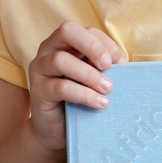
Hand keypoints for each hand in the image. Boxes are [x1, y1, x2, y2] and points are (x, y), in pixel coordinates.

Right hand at [27, 21, 126, 154]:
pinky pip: (60, 87)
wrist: (57, 132)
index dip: (105, 43)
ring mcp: (39, 70)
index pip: (85, 30)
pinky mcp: (38, 91)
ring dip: (89, 74)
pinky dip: (84, 94)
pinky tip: (99, 103)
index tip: (121, 63)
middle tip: (108, 66)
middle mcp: (48, 51)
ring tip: (107, 89)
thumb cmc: (79, 101)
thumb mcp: (93, 80)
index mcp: (64, 43)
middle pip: (67, 31)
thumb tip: (123, 63)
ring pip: (61, 60)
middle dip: (92, 46)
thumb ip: (104, 68)